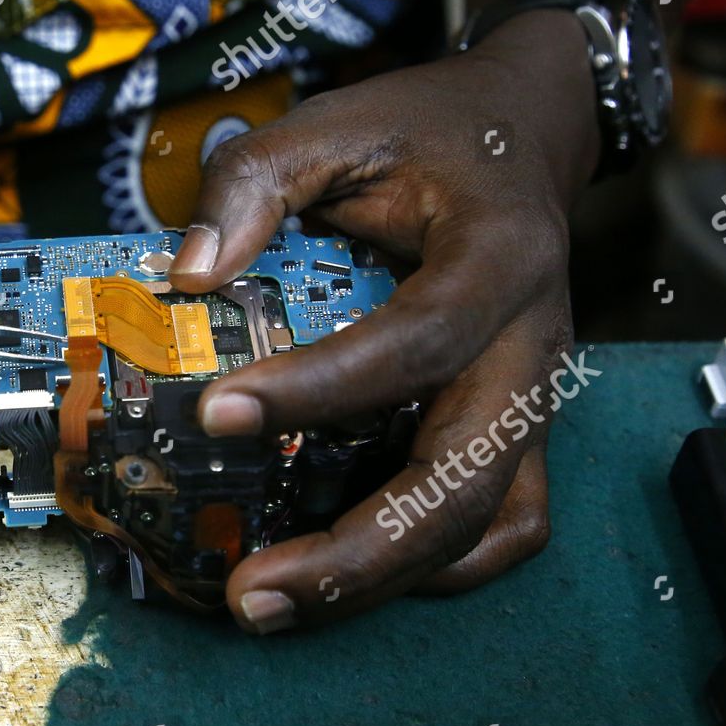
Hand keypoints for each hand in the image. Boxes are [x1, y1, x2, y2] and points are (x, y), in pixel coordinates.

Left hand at [169, 13, 600, 632]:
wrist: (524, 133)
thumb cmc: (427, 131)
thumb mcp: (337, 122)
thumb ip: (256, 182)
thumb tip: (189, 275)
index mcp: (498, 257)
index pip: (415, 342)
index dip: (316, 389)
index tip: (215, 413)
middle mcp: (533, 341)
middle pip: (470, 473)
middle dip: (362, 549)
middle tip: (254, 590)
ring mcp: (536, 394)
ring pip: (490, 518)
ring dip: (389, 577)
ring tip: (280, 602)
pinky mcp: (523, 425)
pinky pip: (507, 522)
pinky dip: (441, 565)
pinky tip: (357, 576)